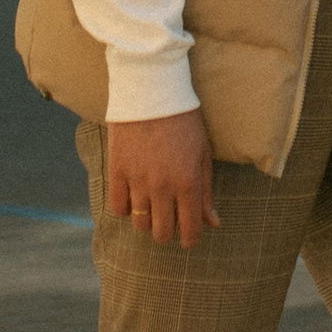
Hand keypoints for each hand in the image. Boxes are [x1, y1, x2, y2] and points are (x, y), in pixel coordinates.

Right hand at [104, 108, 219, 246]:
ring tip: (151, 206)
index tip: (189, 238)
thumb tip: (213, 224)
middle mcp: (162, 186)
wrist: (151, 91)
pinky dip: (126, 208)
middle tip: (169, 220)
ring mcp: (137, 180)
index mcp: (188, 182)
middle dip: (168, 232)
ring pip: (139, 225)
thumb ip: (206, 192)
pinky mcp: (117, 171)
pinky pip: (118, 207)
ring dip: (147, 221)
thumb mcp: (202, 154)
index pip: (189, 230)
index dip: (190, 240)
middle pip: (162, 233)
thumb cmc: (184, 121)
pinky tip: (134, 197)